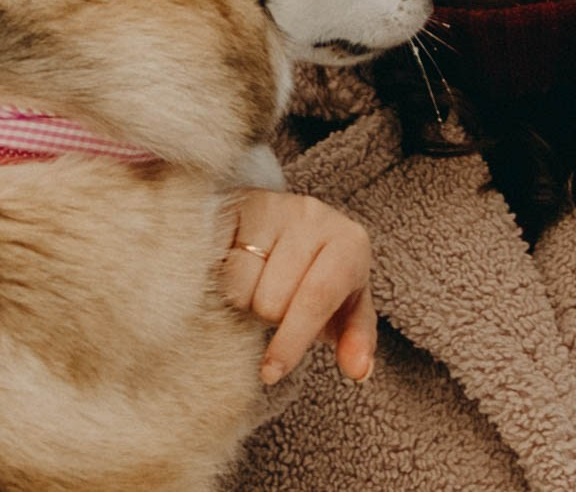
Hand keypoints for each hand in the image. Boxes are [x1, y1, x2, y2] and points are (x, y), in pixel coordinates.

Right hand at [219, 187, 376, 384]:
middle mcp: (313, 215)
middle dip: (267, 316)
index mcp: (349, 242)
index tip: (270, 373)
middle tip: (275, 302)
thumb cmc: (322, 275)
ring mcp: (273, 205)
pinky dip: (218, 277)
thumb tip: (359, 371)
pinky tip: (233, 269)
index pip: (316, 298)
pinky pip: (215, 259)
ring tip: (256, 283)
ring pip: (238, 283)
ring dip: (241, 298)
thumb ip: (357, 340)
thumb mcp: (347, 306)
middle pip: (272, 299)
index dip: (292, 340)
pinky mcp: (235, 202)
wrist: (291, 224)